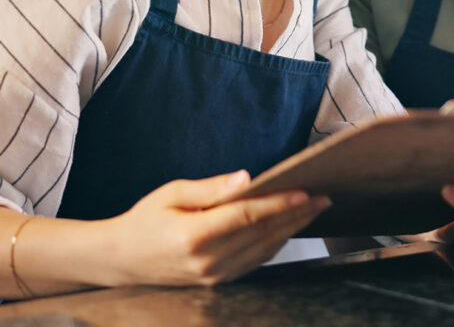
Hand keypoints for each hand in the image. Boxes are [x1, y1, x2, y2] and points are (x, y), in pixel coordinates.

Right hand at [106, 170, 330, 286]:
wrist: (120, 260)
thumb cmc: (146, 218)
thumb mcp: (173, 193)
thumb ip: (212, 188)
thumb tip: (247, 179)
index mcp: (194, 236)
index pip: (247, 217)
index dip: (279, 204)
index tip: (305, 192)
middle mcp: (207, 261)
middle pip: (262, 234)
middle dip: (296, 215)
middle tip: (324, 197)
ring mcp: (213, 277)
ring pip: (263, 250)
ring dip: (292, 229)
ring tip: (314, 209)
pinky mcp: (216, 283)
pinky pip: (254, 262)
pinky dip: (276, 244)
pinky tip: (290, 227)